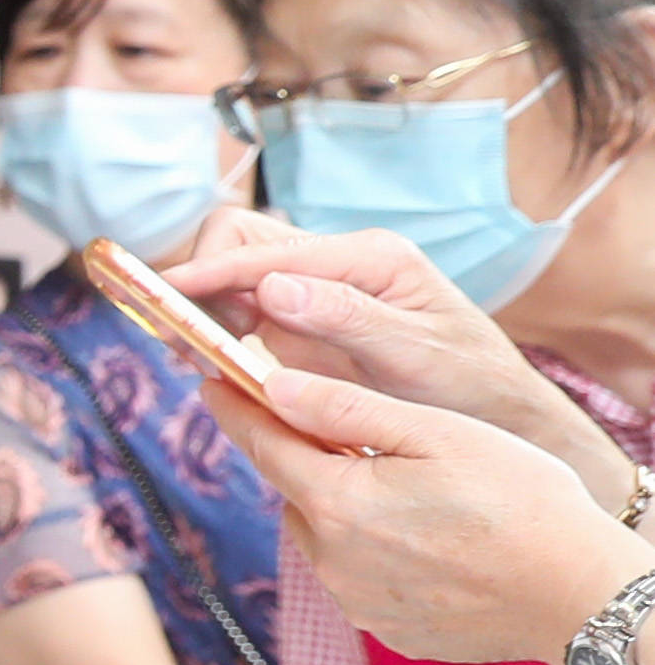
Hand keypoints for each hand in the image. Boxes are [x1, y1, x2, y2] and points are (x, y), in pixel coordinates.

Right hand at [156, 213, 625, 495]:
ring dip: (205, 308)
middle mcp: (337, 266)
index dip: (213, 272)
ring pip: (234, 277)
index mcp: (370, 257)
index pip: (269, 249)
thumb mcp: (419, 353)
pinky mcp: (303, 325)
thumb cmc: (470, 384)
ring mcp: (317, 294)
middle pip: (241, 244)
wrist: (498, 419)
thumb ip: (348, 317)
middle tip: (187, 336)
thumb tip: (273, 287)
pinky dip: (217, 334)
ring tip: (195, 354)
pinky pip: (242, 315)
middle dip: (203, 281)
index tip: (165, 293)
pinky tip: (214, 366)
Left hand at [202, 363, 653, 664]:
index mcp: (337, 503)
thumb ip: (345, 410)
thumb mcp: (436, 434)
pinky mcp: (387, 630)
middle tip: (361, 441)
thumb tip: (272, 384)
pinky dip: (378, 555)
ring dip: (347, 511)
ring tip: (414, 497)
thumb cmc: (520, 501)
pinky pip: (360, 578)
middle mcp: (332, 561)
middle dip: (314, 462)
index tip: (214, 381)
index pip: (264, 444)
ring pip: (326, 537)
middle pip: (297, 492)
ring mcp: (357, 602)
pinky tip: (430, 544)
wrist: (581, 593)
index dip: (238, 408)